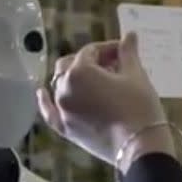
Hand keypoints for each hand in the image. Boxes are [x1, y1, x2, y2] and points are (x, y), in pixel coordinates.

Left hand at [36, 33, 174, 173]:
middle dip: (90, 61)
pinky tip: (42, 92)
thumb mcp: (136, 75)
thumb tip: (130, 35)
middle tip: (112, 65)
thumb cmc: (139, 107)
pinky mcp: (65, 129)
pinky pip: (49, 112)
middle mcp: (64, 88)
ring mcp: (62, 109)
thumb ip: (128, 53)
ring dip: (74, 78)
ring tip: (94, 80)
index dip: (108, 49)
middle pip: (71, 65)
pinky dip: (45, 101)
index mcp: (79, 71)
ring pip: (60, 85)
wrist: (139, 147)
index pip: (91, 51)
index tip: (124, 52)